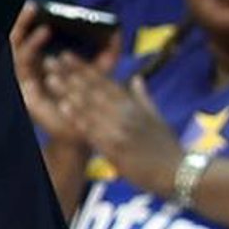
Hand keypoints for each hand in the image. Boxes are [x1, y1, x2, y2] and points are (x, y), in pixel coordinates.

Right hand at [10, 6, 99, 142]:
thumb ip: (107, 51)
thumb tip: (117, 30)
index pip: (29, 33)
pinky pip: (23, 75)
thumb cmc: (90, 102)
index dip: (29, 18)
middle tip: (32, 7)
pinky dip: (33, 66)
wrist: (85, 132)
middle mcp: (29, 68)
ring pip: (17, 53)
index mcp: (42, 60)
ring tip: (44, 29)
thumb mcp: (99, 71)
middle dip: (22, 22)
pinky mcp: (25, 95)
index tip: (38, 4)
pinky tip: (47, 57)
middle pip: (17, 39)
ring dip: (29, 40)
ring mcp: (24, 81)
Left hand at [34, 43, 181, 196]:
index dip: (84, 68)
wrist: (178, 173)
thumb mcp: (157, 118)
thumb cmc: (168, 147)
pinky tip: (64, 108)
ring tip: (51, 79)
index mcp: (134, 106)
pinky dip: (79, 118)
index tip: (66, 55)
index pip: (104, 82)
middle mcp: (125, 114)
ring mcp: (119, 130)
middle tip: (50, 61)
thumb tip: (136, 78)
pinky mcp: (115, 149)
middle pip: (93, 91)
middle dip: (70, 75)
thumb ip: (143, 98)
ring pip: (90, 108)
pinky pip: (93, 131)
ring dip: (69, 92)